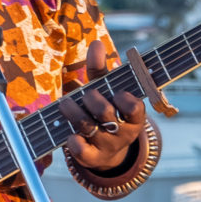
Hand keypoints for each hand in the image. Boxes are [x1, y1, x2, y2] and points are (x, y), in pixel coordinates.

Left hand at [61, 38, 147, 177]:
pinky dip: (73, 141)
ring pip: (89, 128)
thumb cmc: (107, 110)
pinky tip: (70, 133)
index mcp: (134, 115)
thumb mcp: (107, 91)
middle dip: (92, 99)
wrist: (107, 150)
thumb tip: (96, 43)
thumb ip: (101, 70)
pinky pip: (82, 152)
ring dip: (74, 112)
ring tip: (65, 103)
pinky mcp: (93, 159)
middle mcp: (124, 132)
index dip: (124, 99)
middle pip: (106, 113)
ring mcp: (108, 146)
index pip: (135, 107)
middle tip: (85, 94)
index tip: (116, 92)